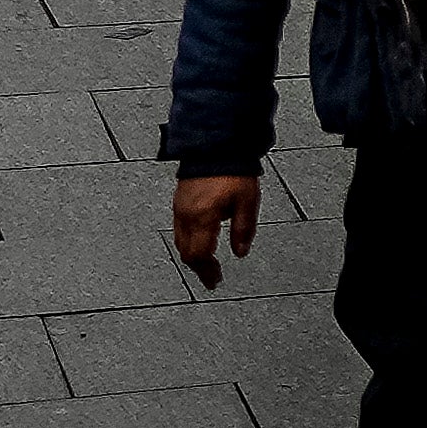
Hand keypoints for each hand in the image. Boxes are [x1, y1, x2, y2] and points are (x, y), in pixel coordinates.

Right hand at [171, 173, 261, 287]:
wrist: (216, 146)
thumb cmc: (233, 170)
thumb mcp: (247, 202)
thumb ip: (243, 229)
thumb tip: (240, 252)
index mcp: (202, 218)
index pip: (199, 255)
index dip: (207, 271)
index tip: (214, 281)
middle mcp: (186, 216)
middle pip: (186, 252)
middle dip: (198, 268)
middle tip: (211, 277)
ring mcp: (179, 208)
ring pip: (180, 242)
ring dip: (192, 256)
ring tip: (206, 265)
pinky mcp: (179, 201)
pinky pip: (179, 229)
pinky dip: (187, 242)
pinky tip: (198, 243)